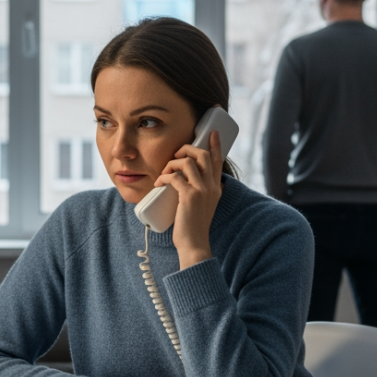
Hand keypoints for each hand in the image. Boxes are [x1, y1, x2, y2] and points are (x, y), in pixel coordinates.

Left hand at [155, 130, 223, 268]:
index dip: (215, 145)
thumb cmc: (193, 226)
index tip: (212, 132)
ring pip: (187, 162)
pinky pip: (175, 176)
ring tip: (164, 173)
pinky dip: (164, 177)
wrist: (194, 244)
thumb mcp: (202, 205)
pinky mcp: (190, 196)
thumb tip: (183, 178)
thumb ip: (199, 191)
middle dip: (186, 149)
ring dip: (171, 163)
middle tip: (176, 155)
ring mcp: (202, 191)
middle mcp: (212, 186)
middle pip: (202, 155)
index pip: (218, 161)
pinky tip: (159, 183)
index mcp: (216, 188)